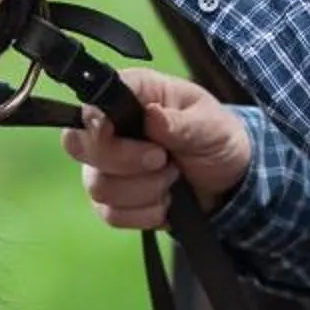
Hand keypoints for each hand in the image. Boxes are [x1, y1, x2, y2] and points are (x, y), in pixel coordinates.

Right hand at [61, 68, 252, 227]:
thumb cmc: (215, 138)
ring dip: (145, 190)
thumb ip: (181, 122)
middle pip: (80, 147)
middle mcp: (109, 128)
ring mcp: (105, 165)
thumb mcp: (210, 125)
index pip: (91, 105)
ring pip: (98, 187)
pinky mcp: (112, 200)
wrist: (228, 180)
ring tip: (173, 177)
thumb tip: (152, 115)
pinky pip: (112, 214)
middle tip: (163, 159)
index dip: (95, 124)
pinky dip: (145, 213)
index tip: (115, 134)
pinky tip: (166, 200)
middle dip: (126, 162)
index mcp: (132, 94)